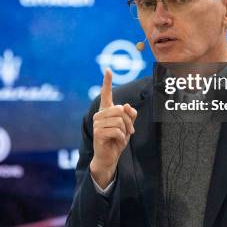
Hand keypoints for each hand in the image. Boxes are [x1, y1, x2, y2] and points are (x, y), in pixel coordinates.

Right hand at [90, 68, 137, 188]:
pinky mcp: (97, 132)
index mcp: (106, 110)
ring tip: (122, 137)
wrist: (109, 157)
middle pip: (120, 110)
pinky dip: (122, 138)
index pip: (106, 94)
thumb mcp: (128, 126)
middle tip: (129, 131)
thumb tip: (126, 106)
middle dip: (129, 122)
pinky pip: (117, 130)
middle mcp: (99, 114)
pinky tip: (117, 142)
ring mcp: (97, 123)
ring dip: (125, 131)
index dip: (107, 81)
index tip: (108, 70)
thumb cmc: (117, 140)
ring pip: (119, 120)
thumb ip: (130, 114)